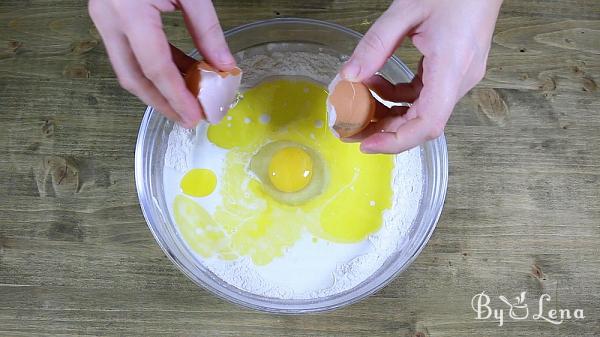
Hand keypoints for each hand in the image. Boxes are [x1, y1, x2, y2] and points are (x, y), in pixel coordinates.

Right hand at [89, 0, 235, 127]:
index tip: (196, 117)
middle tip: (189, 120)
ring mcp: (104, 18)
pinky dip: (155, 68)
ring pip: (129, 69)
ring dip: (159, 90)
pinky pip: (130, 53)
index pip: (155, 67)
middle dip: (163, 104)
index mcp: (129, 10)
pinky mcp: (108, 16)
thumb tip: (226, 67)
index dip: (177, 97)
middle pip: (134, 78)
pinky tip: (179, 77)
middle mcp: (109, 18)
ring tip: (188, 103)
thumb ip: (208, 31)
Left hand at [341, 0, 501, 152]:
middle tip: (352, 129)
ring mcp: (460, 76)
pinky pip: (425, 94)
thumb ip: (375, 44)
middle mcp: (461, 78)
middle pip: (422, 122)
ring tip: (360, 103)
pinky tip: (378, 82)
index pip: (428, 123)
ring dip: (390, 111)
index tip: (369, 144)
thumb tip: (350, 75)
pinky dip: (399, 95)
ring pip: (422, 110)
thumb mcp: (406, 10)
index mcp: (453, 67)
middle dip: (385, 130)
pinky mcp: (455, 70)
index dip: (397, 140)